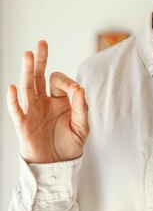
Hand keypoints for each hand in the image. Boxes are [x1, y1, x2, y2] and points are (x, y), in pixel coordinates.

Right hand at [6, 40, 88, 163]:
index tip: (75, 91)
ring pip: (28, 87)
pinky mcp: (24, 124)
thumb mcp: (82, 127)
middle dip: (41, 61)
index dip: (67, 82)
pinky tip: (12, 87)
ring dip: (28, 71)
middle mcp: (44, 102)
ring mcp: (32, 111)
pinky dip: (13, 99)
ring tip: (28, 55)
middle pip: (40, 77)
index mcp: (59, 100)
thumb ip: (81, 108)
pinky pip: (16, 110)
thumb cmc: (70, 146)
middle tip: (42, 43)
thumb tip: (79, 88)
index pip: (59, 82)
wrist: (57, 166)